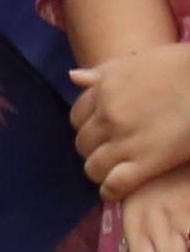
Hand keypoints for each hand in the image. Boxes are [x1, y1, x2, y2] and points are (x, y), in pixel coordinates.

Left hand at [81, 43, 189, 197]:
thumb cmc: (185, 66)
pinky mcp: (147, 161)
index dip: (89, 127)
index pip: (77, 117)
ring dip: (101, 171)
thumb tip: (73, 77)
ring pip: (93, 167)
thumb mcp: (140, 60)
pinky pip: (114, 184)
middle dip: (94, 149)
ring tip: (115, 171)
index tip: (102, 132)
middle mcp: (109, 115)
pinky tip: (117, 190)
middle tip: (111, 153)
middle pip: (83, 144)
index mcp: (105, 90)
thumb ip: (105, 71)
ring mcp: (126, 140)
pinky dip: (112, 191)